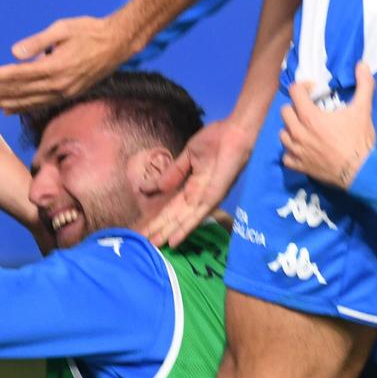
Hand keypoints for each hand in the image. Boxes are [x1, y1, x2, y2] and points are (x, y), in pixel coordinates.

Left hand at [0, 15, 130, 113]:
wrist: (119, 43)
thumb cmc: (89, 30)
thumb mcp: (63, 29)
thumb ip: (38, 41)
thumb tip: (14, 52)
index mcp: (55, 67)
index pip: (18, 75)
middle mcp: (58, 85)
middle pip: (18, 92)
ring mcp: (64, 92)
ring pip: (27, 101)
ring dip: (2, 104)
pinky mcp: (68, 94)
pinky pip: (40, 104)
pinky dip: (22, 107)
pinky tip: (7, 109)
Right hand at [144, 118, 256, 245]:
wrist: (234, 132)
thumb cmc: (216, 140)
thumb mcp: (188, 156)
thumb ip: (172, 174)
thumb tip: (150, 188)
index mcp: (192, 188)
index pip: (171, 208)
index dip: (157, 219)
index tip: (142, 231)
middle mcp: (199, 197)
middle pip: (175, 217)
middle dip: (159, 230)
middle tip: (143, 244)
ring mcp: (207, 198)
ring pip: (184, 220)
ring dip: (168, 233)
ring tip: (154, 246)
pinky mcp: (215, 196)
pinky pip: (198, 216)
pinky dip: (185, 229)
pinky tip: (174, 240)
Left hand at [279, 61, 376, 188]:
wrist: (360, 172)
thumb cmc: (359, 140)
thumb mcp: (363, 109)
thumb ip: (364, 84)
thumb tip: (362, 64)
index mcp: (310, 116)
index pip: (295, 92)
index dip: (304, 86)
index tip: (314, 89)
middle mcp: (298, 132)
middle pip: (285, 112)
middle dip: (296, 107)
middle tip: (309, 109)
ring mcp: (296, 150)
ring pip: (283, 133)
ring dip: (292, 128)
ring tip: (304, 128)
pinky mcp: (298, 166)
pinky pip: (285, 156)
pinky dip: (291, 151)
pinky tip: (302, 149)